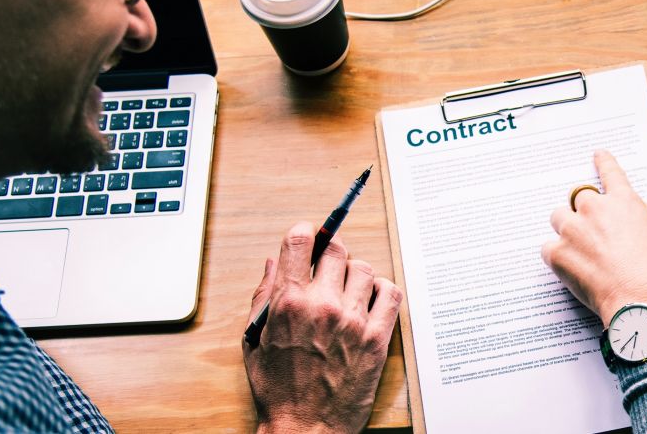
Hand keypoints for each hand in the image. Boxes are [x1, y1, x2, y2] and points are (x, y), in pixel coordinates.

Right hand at [243, 224, 402, 433]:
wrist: (305, 429)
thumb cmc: (277, 389)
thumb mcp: (254, 340)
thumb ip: (263, 296)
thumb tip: (273, 262)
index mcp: (289, 303)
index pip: (301, 242)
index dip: (306, 233)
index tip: (309, 237)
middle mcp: (323, 306)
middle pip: (337, 250)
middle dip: (330, 254)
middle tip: (328, 269)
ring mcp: (353, 321)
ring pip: (364, 269)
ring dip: (355, 275)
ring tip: (347, 293)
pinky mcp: (377, 338)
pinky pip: (391, 294)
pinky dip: (382, 291)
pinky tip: (370, 302)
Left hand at [542, 150, 646, 323]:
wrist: (639, 298)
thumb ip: (640, 216)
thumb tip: (628, 214)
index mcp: (623, 201)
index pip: (611, 173)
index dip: (604, 162)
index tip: (598, 154)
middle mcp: (595, 209)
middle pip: (577, 197)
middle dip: (582, 212)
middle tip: (589, 233)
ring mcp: (573, 229)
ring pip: (558, 218)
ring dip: (566, 230)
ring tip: (578, 251)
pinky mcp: (557, 252)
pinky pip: (548, 248)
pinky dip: (556, 256)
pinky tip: (570, 269)